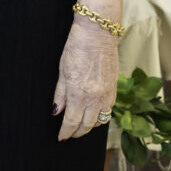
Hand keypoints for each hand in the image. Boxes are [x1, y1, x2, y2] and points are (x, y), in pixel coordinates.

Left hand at [52, 18, 118, 139]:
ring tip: (80, 127)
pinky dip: (100, 117)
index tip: (61, 137)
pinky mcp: (114, 90)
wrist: (98, 34)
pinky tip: (93, 115)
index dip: (66, 132)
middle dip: (77, 133)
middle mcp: (94, 96)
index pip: (72, 121)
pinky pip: (108, 110)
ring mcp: (106, 94)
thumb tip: (56, 111)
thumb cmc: (77, 47)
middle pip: (86, 125)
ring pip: (99, 121)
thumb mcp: (62, 69)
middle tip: (69, 134)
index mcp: (78, 91)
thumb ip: (60, 93)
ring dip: (89, 127)